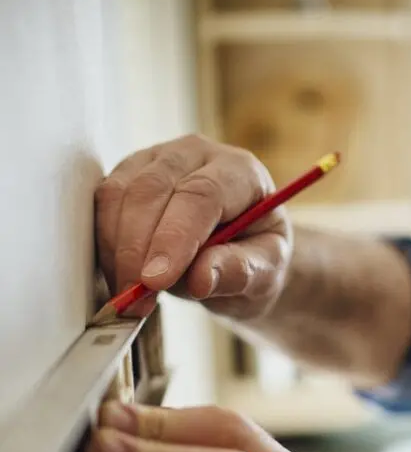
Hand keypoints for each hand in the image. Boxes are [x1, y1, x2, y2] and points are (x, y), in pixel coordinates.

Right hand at [95, 134, 292, 319]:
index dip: (175, 237)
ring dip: (117, 248)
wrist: (241, 253)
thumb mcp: (266, 273)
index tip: (157, 280)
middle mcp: (196, 154)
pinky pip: (103, 203)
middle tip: (136, 297)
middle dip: (138, 247)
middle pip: (153, 189)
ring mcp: (157, 159)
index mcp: (241, 171)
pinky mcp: (128, 174)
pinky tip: (119, 276)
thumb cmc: (258, 260)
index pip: (202, 194)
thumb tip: (200, 279)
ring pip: (120, 193)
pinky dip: (106, 243)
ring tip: (130, 294)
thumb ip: (241, 272)